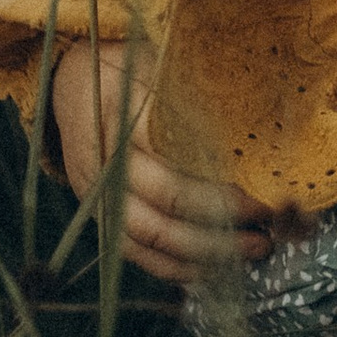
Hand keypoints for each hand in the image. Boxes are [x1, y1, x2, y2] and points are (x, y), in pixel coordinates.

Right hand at [51, 41, 272, 287]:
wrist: (71, 83)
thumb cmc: (128, 71)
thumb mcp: (161, 67)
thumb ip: (196, 98)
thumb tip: (264, 124)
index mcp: (123, 122)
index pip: (175, 168)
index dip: (222, 193)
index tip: (264, 197)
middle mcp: (105, 164)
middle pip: (163, 210)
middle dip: (220, 228)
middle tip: (265, 233)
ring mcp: (96, 195)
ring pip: (148, 239)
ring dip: (203, 254)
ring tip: (250, 252)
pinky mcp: (98, 214)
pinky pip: (133, 252)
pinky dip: (172, 267)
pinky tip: (211, 269)